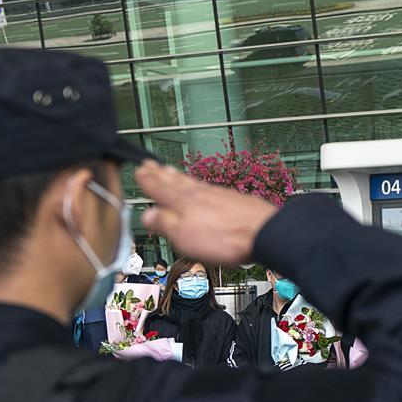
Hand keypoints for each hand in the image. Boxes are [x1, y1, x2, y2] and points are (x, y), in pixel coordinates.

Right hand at [136, 161, 277, 265]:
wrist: (262, 233)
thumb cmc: (224, 238)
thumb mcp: (184, 236)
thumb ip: (165, 223)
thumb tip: (147, 214)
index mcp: (183, 203)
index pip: (160, 189)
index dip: (148, 180)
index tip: (139, 170)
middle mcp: (199, 194)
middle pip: (175, 182)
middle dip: (161, 174)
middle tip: (150, 164)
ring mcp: (218, 195)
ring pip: (192, 183)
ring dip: (178, 176)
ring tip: (170, 170)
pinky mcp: (233, 200)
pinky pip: (208, 188)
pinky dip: (198, 184)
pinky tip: (201, 186)